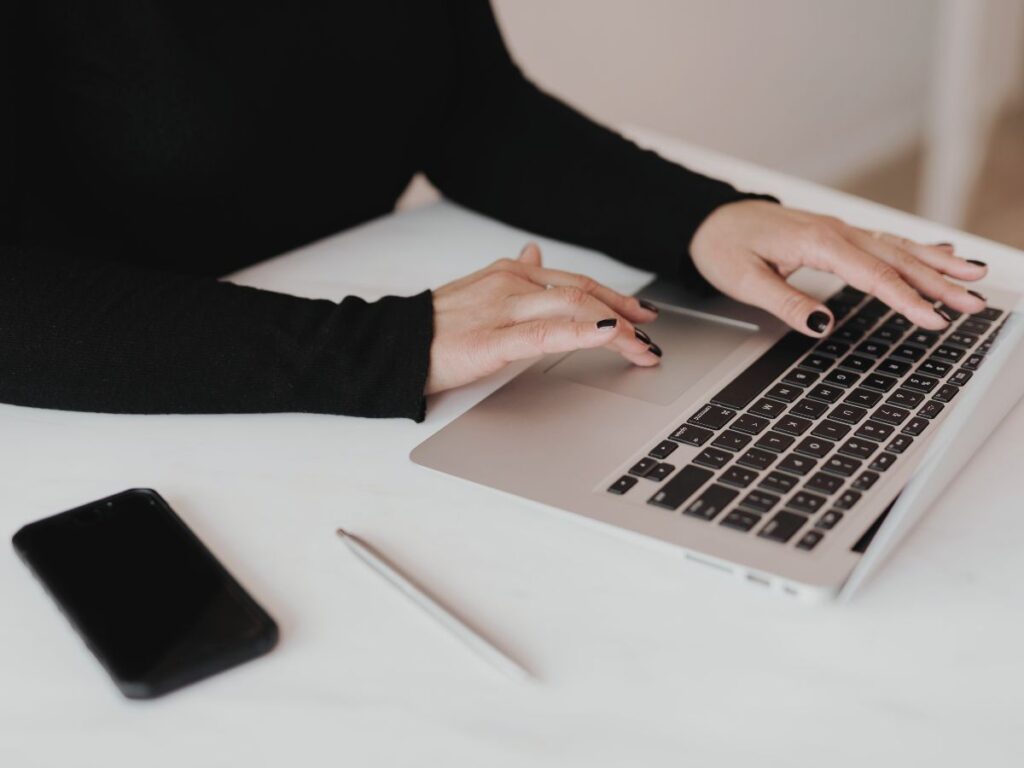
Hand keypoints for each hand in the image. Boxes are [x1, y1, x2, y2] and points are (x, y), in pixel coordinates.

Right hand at [425, 244, 660, 394]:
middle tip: (653, 334)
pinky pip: (546, 333)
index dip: (614, 297)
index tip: (640, 313)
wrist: (393, 345)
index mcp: (510, 272)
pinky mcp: (493, 339)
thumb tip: (534, 252)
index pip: (575, 282)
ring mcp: (503, 308)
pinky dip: (584, 333)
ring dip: (618, 329)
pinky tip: (609, 336)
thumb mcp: (478, 290)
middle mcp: (512, 283)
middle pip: (583, 294)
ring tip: (643, 348)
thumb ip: (512, 273)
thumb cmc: (434, 326)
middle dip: (626, 314)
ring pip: (574, 310)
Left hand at [690, 200, 987, 335]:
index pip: (872, 275)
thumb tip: (821, 325)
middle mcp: (835, 231)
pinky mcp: (836, 235)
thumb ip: (784, 302)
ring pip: (897, 247)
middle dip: (939, 283)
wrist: (709, 220)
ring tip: (975, 277)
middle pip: (896, 259)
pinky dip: (916, 248)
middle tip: (975, 303)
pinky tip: (941, 253)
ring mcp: (838, 230)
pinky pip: (884, 241)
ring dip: (937, 264)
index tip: (934, 320)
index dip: (906, 299)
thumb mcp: (743, 281)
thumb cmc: (723, 247)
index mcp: (816, 242)